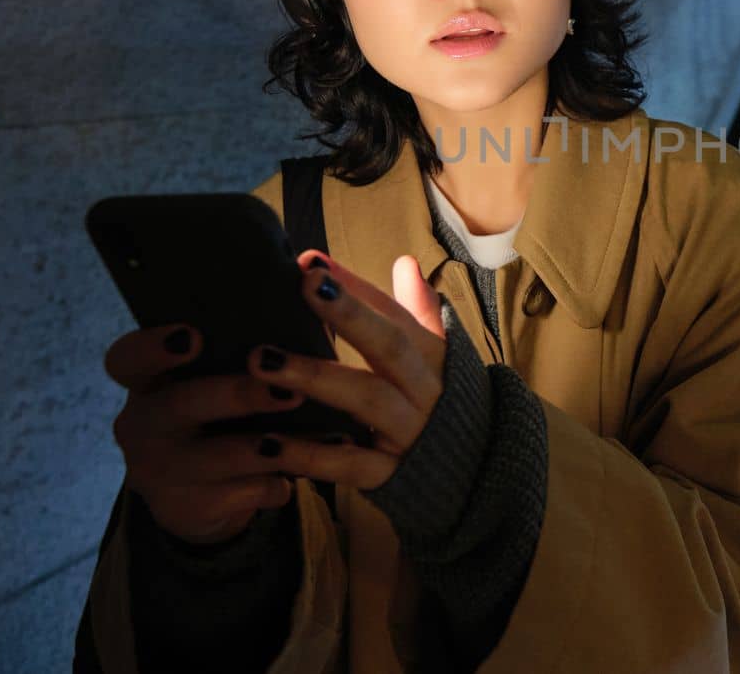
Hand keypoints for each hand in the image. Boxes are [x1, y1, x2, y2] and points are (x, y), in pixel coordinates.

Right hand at [105, 323, 307, 545]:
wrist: (203, 490)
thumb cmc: (220, 412)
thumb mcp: (215, 381)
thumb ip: (244, 349)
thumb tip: (306, 298)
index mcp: (146, 381)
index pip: (128, 358)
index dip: (153, 347)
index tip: (193, 336)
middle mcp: (141, 424)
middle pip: (177, 406)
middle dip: (234, 396)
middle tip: (284, 389)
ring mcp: (157, 471)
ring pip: (208, 459)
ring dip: (256, 450)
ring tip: (293, 441)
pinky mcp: (183, 509)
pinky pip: (233, 497)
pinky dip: (268, 486)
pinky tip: (293, 477)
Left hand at [241, 250, 449, 491]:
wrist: (478, 475)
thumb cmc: (445, 408)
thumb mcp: (439, 361)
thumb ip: (418, 312)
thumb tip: (405, 262)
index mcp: (433, 357)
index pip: (395, 312)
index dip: (355, 287)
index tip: (310, 262)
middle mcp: (425, 390)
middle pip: (389, 346)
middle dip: (348, 314)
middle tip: (304, 284)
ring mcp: (410, 434)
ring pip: (367, 399)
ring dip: (314, 376)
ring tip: (261, 359)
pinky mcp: (391, 477)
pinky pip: (350, 464)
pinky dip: (310, 455)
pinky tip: (268, 442)